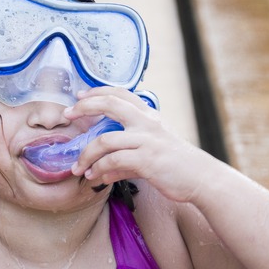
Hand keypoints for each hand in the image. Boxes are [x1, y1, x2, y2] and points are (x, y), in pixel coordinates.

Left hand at [66, 87, 214, 202]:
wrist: (200, 177)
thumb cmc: (175, 161)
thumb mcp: (153, 145)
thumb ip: (127, 151)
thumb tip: (102, 168)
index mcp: (148, 114)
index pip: (119, 93)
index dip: (97, 91)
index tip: (79, 96)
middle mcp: (147, 122)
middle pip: (110, 104)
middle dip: (84, 106)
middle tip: (67, 114)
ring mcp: (147, 140)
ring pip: (104, 141)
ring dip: (86, 155)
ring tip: (77, 167)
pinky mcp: (147, 160)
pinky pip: (113, 163)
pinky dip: (100, 170)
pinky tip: (96, 177)